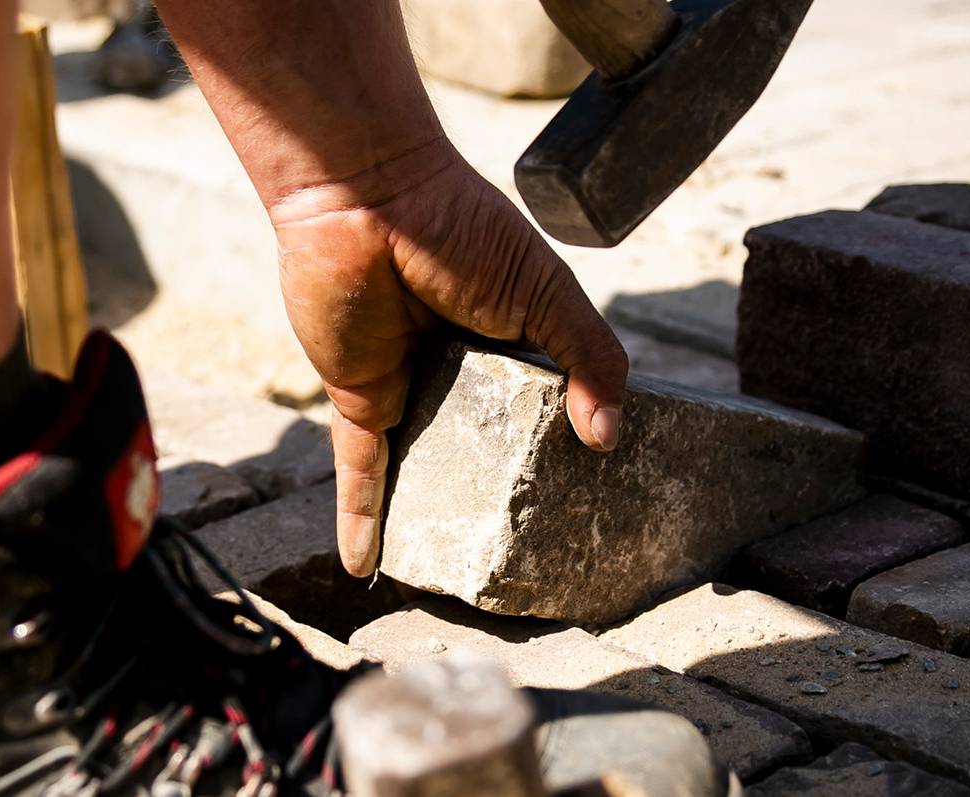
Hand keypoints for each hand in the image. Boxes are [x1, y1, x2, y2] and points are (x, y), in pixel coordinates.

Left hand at [268, 142, 630, 576]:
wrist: (367, 198)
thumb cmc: (459, 228)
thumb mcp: (543, 291)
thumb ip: (588, 357)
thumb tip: (611, 437)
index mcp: (506, 334)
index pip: (538, 399)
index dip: (560, 441)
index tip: (586, 492)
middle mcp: (454, 365)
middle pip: (476, 442)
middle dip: (493, 491)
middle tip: (525, 550)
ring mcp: (405, 383)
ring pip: (421, 463)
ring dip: (429, 511)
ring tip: (452, 573)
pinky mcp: (358, 398)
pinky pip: (361, 469)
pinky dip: (361, 515)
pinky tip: (366, 565)